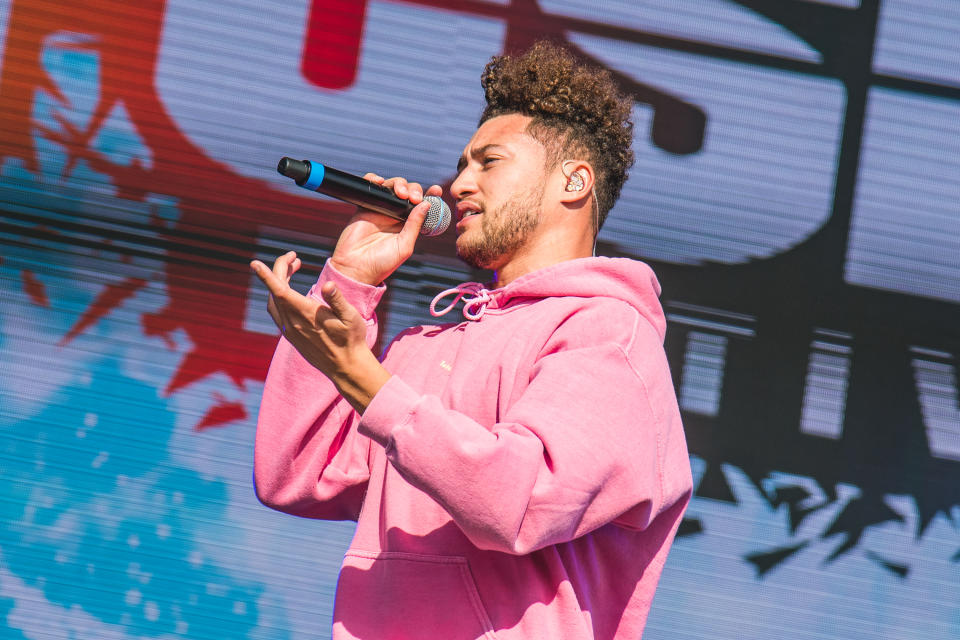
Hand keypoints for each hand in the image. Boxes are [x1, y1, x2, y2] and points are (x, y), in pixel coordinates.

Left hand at [250, 251, 389, 412]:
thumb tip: (328, 284)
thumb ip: (337, 300)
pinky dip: (278, 297)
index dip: (266, 275)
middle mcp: (293, 322)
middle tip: (295, 258)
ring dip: (279, 283)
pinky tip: (290, 293)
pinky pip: (277, 313)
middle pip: (276, 291)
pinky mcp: (291, 336)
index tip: (254, 263)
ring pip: (274, 302)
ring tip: (293, 270)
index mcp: (305, 313)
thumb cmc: (351, 340)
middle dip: (281, 270)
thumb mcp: (350, 317)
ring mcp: (290, 330)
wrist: (346, 367)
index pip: (279, 290)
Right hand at [328, 175, 442, 285]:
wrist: (356, 268)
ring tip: (400, 193)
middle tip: (413, 198)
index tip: (436, 190)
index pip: (422, 206)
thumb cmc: (382, 263)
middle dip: (413, 189)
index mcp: (408, 225)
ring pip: (392, 187)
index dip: (430, 195)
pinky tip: (379, 182)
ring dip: (398, 184)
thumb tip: (426, 204)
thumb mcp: (404, 245)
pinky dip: (374, 179)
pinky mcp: (365, 206)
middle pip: (408, 192)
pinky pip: (370, 187)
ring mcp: (380, 209)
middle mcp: (396, 215)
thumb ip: (414, 224)